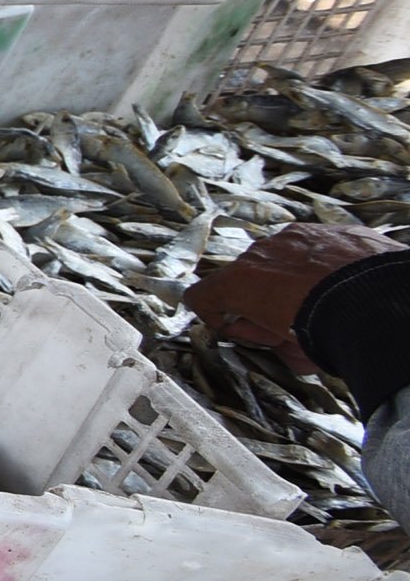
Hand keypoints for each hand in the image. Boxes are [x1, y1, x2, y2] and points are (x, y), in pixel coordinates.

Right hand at [187, 223, 402, 367]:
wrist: (380, 304)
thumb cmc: (329, 330)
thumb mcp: (289, 352)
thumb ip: (270, 340)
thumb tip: (274, 339)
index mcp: (239, 282)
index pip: (201, 296)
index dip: (219, 318)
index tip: (243, 331)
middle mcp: (259, 253)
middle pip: (248, 278)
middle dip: (264, 299)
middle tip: (291, 324)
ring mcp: (296, 237)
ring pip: (284, 259)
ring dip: (295, 279)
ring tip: (327, 302)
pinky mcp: (332, 229)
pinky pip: (320, 247)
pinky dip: (328, 264)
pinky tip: (348, 284)